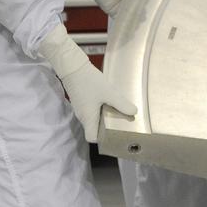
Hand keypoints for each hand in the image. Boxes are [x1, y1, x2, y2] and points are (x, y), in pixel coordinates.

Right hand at [37, 24, 136, 142]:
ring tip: (116, 110)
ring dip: (104, 117)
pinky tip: (108, 100)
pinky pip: (91, 110)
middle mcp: (82, 116)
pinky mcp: (81, 100)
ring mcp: (80, 108)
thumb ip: (122, 104)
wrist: (72, 66)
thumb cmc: (88, 81)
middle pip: (94, 129)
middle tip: (119, 122)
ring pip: (93, 119)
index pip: (92, 138)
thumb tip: (133, 112)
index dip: (102, 139)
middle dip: (106, 128)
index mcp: (88, 118)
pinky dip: (100, 109)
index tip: (114, 134)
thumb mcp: (109, 93)